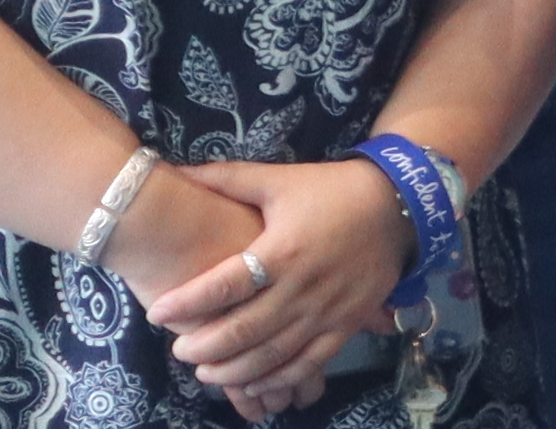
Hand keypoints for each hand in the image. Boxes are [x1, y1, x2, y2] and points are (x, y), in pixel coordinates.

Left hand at [150, 160, 413, 414]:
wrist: (398, 206)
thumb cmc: (331, 191)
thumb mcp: (278, 179)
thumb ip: (227, 179)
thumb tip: (177, 171)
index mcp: (281, 250)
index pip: (223, 285)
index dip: (186, 303)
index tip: (158, 312)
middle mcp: (302, 288)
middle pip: (243, 330)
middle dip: (204, 346)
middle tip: (178, 350)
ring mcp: (326, 312)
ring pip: (272, 355)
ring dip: (234, 370)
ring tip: (205, 372)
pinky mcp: (346, 326)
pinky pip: (308, 364)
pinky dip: (277, 378)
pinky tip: (252, 383)